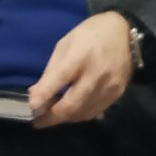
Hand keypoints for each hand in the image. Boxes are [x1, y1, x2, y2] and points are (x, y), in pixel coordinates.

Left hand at [27, 12, 133, 127]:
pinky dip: (80, 115)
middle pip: (73, 103)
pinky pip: (95, 111)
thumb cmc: (89, 35)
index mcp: (81, 54)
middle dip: (52, 116)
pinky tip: (71, 113)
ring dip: (65, 118)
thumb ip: (51, 71)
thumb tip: (35, 95)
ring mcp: (109, 86)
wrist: (123, 34)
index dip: (46, 93)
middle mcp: (97, 73)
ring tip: (52, 117)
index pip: (61, 77)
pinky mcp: (117, 94)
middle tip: (37, 122)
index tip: (32, 106)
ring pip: (83, 112)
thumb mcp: (65, 44)